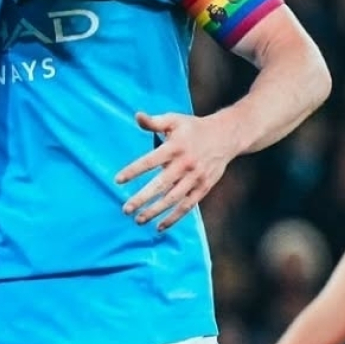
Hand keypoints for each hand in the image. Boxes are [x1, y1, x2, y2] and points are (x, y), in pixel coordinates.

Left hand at [115, 111, 237, 230]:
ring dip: (155, 211)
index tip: (117, 180)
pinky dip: (174, 218)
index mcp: (175, 147)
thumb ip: (154, 122)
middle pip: (161, 184)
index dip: (134, 170)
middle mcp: (185, 164)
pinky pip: (187, 206)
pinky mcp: (204, 187)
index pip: (150, 160)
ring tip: (137, 220)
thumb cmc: (193, 128)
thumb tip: (136, 116)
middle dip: (142, 198)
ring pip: (173, 199)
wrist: (227, 136)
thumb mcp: (174, 120)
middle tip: (125, 209)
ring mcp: (196, 177)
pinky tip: (159, 227)